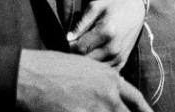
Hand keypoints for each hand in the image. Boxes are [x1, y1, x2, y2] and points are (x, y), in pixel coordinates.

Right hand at [17, 49, 151, 111]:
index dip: (145, 110)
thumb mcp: (82, 66)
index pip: (136, 99)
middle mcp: (108, 95)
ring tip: (84, 108)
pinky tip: (73, 111)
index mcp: (109, 78)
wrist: (30, 75)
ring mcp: (96, 110)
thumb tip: (108, 94)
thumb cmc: (50, 67)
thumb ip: (101, 82)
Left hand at [67, 0, 145, 68]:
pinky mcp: (122, 61)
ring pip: (94, 69)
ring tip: (85, 49)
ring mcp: (119, 57)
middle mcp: (113, 48)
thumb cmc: (113, 6)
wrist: (135, 9)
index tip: (70, 40)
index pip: (79, 48)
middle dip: (77, 55)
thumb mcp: (95, 7)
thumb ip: (80, 24)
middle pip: (86, 61)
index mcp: (106, 32)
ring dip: (86, 62)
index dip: (70, 45)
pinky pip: (104, 71)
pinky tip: (95, 56)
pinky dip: (97, 67)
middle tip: (75, 45)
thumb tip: (68, 39)